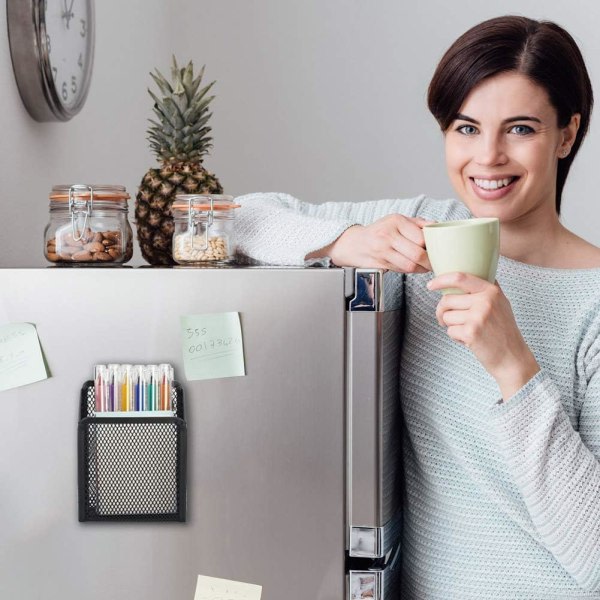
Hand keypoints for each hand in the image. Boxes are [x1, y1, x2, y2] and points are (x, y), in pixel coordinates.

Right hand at [317, 214, 434, 272]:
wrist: (353, 244)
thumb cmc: (379, 231)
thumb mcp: (396, 220)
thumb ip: (417, 223)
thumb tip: (437, 225)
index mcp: (395, 221)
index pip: (422, 237)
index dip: (432, 246)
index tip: (437, 249)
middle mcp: (387, 235)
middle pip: (417, 254)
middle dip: (429, 261)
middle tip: (435, 262)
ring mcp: (382, 251)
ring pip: (410, 265)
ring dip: (422, 268)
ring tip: (426, 266)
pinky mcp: (379, 264)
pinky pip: (401, 270)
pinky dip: (411, 271)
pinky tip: (414, 267)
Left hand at [427, 272, 539, 398]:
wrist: (512, 357)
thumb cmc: (503, 331)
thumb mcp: (501, 303)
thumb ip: (484, 289)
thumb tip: (463, 275)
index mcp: (491, 291)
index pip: (459, 278)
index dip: (440, 280)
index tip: (431, 285)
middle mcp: (485, 301)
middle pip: (447, 300)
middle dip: (442, 311)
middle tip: (448, 320)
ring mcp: (478, 317)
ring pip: (446, 316)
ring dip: (451, 326)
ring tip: (467, 331)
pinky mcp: (471, 332)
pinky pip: (450, 331)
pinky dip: (456, 337)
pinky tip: (470, 340)